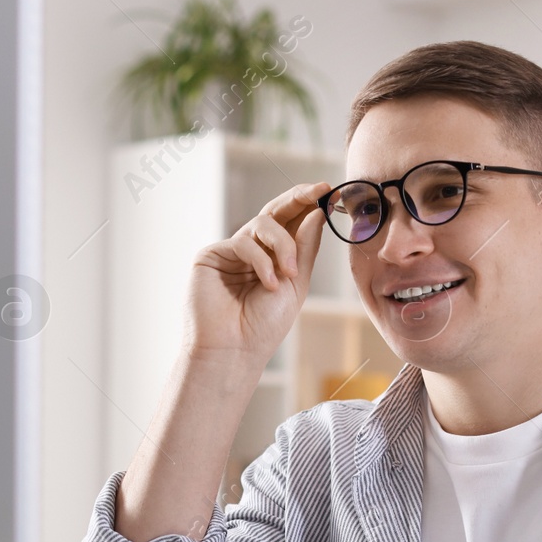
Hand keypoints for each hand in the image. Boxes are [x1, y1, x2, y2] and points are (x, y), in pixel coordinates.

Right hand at [185, 182, 329, 365]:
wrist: (234, 351)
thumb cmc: (264, 326)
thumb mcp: (296, 283)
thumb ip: (305, 246)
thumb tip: (318, 211)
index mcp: (273, 257)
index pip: (291, 221)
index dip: (308, 203)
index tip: (330, 192)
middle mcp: (252, 250)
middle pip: (275, 211)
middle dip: (299, 198)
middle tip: (319, 191)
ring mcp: (231, 251)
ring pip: (263, 224)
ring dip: (284, 245)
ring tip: (290, 273)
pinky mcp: (211, 255)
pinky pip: (244, 242)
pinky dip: (262, 261)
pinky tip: (268, 284)